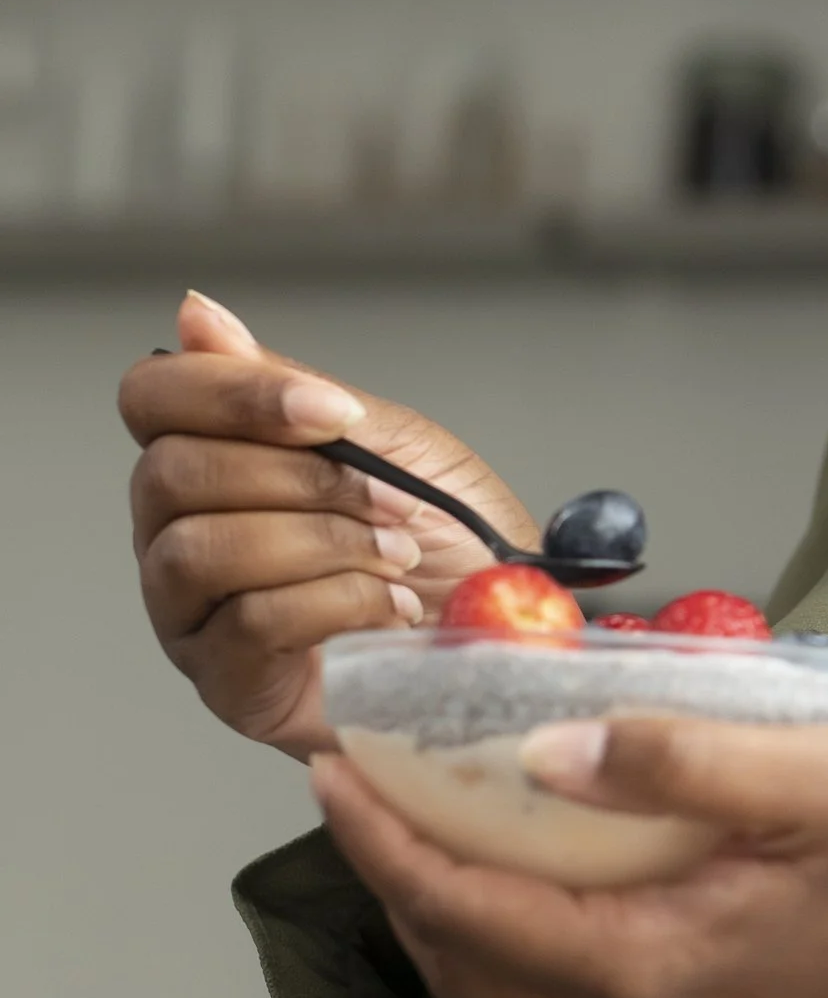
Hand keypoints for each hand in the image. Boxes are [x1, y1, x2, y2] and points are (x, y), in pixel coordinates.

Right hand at [121, 289, 534, 755]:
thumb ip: (290, 386)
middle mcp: (177, 533)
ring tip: (397, 555)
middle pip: (173, 473)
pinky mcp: (229, 683)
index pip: (152, 399)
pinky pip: (249, 621)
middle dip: (302, 479)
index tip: (331, 411)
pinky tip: (390, 605)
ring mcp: (192, 614)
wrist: (504, 637)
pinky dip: (338, 601)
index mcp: (207, 461)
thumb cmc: (448, 543)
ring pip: (203, 548)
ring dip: (323, 541)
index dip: (233, 394)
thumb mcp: (389, 443)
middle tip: (390, 501)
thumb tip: (197, 314)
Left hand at [309, 715, 827, 997]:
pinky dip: (544, 955)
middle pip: (477, 974)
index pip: (470, 910)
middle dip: (405, 881)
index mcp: (659, 978)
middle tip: (364, 792)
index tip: (326, 766)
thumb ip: (680, 761)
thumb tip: (545, 752)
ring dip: (472, 923)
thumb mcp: (825, 776)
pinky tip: (554, 892)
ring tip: (438, 832)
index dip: (383, 839)